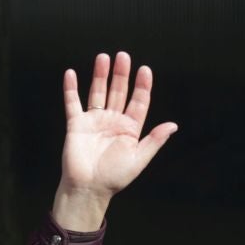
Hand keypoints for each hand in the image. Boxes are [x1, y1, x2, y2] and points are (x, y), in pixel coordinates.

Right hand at [49, 51, 177, 232]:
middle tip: (123, 56)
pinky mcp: (76, 124)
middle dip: (121, 74)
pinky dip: (71, 89)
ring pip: (98, 92)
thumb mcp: (139, 159)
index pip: (138, 102)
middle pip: (118, 92)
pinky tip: (72, 74)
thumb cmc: (114, 177)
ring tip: (104, 58)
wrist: (88, 188)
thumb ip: (154, 140)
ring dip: (100, 75)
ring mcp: (94, 121)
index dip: (142, 86)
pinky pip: (73, 103)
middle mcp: (112, 121)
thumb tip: (173, 125)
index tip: (145, 70)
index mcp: (129, 129)